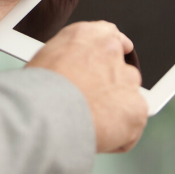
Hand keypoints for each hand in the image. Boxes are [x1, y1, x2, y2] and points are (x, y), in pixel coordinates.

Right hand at [27, 21, 147, 152]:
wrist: (47, 114)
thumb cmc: (37, 90)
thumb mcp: (46, 59)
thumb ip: (69, 59)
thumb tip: (70, 73)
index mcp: (88, 35)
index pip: (110, 35)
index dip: (111, 52)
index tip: (112, 59)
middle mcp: (112, 51)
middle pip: (121, 72)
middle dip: (110, 89)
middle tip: (88, 106)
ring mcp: (128, 80)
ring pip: (127, 100)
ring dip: (115, 111)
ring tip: (89, 125)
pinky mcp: (137, 109)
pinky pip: (130, 128)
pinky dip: (118, 136)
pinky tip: (97, 138)